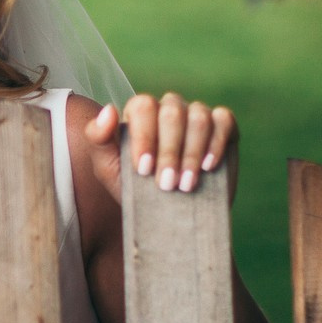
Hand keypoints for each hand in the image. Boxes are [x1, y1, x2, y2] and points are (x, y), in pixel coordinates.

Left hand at [84, 91, 236, 200]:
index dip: (144, 137)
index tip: (143, 170)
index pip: (143, 106)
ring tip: (185, 184)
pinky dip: (216, 143)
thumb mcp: (107, 167)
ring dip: (191, 153)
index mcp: (140, 112)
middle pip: (171, 112)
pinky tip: (208, 166)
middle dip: (169, 151)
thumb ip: (98, 137)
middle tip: (166, 184)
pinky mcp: (223, 125)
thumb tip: (109, 109)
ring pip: (198, 117)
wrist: (167, 216)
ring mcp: (197, 114)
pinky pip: (223, 120)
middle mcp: (169, 108)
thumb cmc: (133, 187)